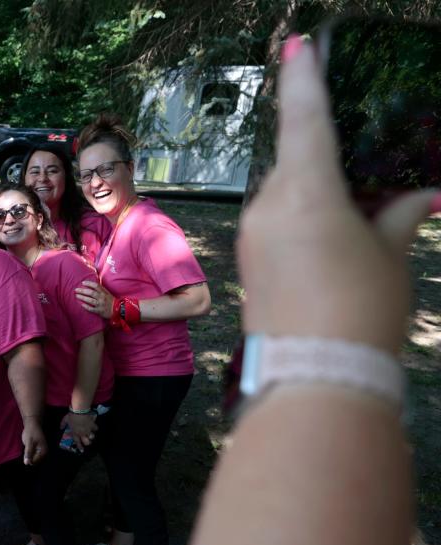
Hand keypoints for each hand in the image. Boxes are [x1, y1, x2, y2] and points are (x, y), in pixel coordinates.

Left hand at [21, 416, 46, 464]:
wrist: (32, 424)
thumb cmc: (31, 432)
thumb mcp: (29, 443)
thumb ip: (28, 453)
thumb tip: (26, 463)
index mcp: (44, 452)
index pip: (35, 462)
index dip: (28, 458)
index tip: (27, 450)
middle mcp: (43, 453)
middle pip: (34, 460)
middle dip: (29, 456)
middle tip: (27, 446)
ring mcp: (40, 451)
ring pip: (32, 457)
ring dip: (28, 454)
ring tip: (28, 445)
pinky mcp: (37, 449)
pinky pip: (32, 454)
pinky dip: (28, 451)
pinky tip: (28, 445)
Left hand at [62, 411, 97, 448]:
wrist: (80, 411)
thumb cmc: (72, 416)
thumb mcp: (65, 420)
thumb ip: (63, 424)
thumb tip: (61, 428)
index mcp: (75, 433)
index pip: (77, 442)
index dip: (80, 447)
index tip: (82, 450)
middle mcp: (82, 433)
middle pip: (87, 442)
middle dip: (87, 443)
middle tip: (87, 441)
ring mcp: (88, 430)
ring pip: (92, 437)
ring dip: (91, 436)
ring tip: (91, 435)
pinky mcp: (92, 425)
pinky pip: (95, 429)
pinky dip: (95, 428)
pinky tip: (94, 427)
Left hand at [75, 280, 113, 318]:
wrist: (117, 310)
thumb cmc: (110, 301)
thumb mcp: (107, 293)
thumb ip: (100, 289)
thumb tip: (91, 284)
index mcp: (104, 292)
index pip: (96, 286)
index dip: (89, 283)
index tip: (82, 282)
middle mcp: (102, 298)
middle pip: (91, 293)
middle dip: (83, 290)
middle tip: (76, 289)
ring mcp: (101, 304)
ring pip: (90, 300)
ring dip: (83, 297)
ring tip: (77, 296)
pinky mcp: (99, 311)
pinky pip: (91, 309)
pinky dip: (86, 306)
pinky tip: (81, 304)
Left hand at [238, 39, 438, 352]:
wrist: (311, 376)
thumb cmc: (359, 309)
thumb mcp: (390, 257)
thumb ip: (399, 216)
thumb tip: (420, 196)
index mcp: (305, 190)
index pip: (305, 120)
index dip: (304, 80)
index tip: (296, 47)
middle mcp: (268, 204)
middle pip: (296, 162)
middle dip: (325, 163)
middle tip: (361, 181)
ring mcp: (252, 233)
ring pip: (284, 194)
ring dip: (314, 197)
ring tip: (352, 224)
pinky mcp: (247, 260)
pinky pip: (274, 222)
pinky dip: (299, 220)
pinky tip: (327, 245)